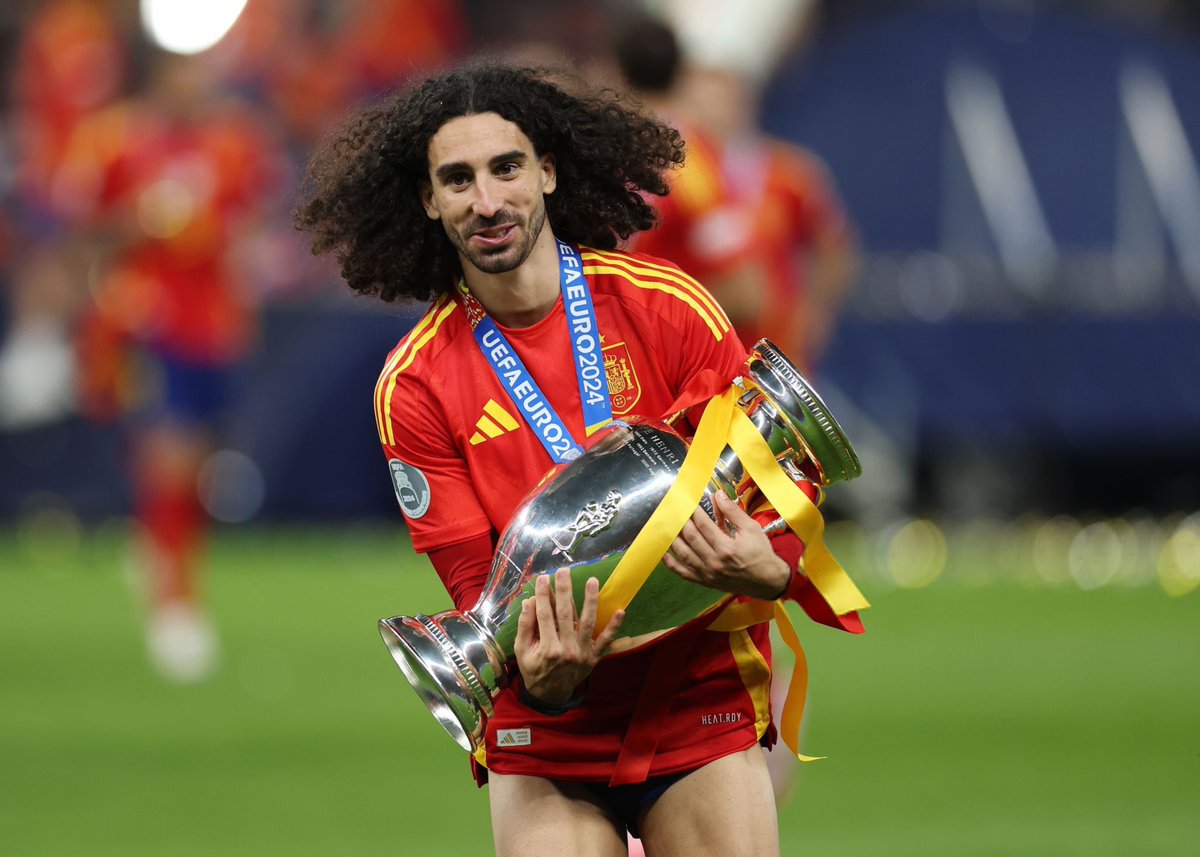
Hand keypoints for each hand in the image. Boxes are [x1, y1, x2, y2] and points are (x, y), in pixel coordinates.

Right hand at [514, 569, 624, 705]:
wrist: (550, 694)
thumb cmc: (534, 669)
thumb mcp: (521, 651)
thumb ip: (525, 627)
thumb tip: (529, 602)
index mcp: (547, 648)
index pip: (545, 615)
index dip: (544, 595)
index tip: (543, 578)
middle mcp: (566, 649)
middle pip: (565, 614)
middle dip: (564, 591)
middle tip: (564, 571)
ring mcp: (582, 653)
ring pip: (587, 623)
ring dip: (591, 601)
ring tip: (592, 581)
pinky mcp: (594, 656)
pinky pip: (606, 641)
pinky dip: (614, 627)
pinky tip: (620, 611)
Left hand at [662, 491, 789, 599]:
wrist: (767, 581)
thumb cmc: (760, 553)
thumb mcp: (751, 528)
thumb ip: (732, 512)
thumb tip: (717, 494)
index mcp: (727, 548)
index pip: (703, 525)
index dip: (693, 511)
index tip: (686, 500)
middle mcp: (714, 562)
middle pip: (691, 537)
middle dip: (681, 520)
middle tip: (674, 509)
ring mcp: (708, 574)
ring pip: (683, 553)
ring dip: (673, 538)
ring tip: (666, 524)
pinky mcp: (705, 582)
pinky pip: (683, 572)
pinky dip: (671, 563)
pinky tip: (663, 552)